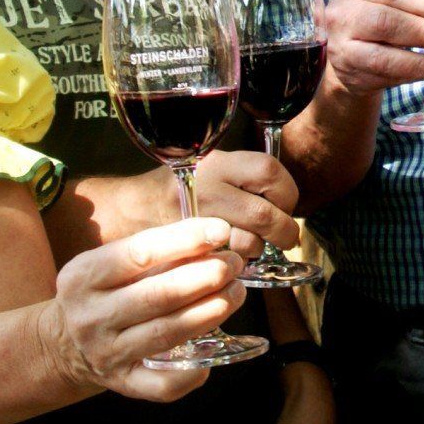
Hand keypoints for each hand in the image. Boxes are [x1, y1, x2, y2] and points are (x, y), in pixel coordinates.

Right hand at [41, 217, 246, 402]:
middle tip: (234, 264)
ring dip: (209, 312)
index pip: (138, 253)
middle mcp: (91, 316)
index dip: (184, 240)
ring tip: (236, 293)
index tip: (220, 230)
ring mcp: (106, 353)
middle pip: (157, 296)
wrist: (62, 343)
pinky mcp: (122, 382)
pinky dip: (191, 374)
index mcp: (84, 276)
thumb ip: (154, 252)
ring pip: (166, 334)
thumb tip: (211, 239)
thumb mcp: (110, 264)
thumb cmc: (102, 292)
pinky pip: (161, 385)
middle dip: (205, 277)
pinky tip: (212, 356)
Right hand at [183, 149, 299, 259]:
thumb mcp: (214, 165)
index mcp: (218, 162)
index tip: (286, 203)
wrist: (135, 208)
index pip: (270, 172)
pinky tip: (229, 251)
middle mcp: (207, 188)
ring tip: (249, 241)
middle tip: (286, 236)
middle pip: (264, 213)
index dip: (287, 192)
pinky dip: (238, 261)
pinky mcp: (191, 248)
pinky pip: (229, 260)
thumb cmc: (183, 188)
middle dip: (284, 230)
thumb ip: (248, 176)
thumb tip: (288, 200)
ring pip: (250, 242)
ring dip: (259, 248)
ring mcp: (197, 220)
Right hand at [321, 0, 423, 95]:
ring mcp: (341, 46)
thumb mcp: (397, 3)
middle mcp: (342, 14)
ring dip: (423, 62)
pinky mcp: (348, 73)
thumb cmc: (377, 21)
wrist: (347, 55)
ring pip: (384, 57)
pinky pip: (384, 76)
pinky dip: (414, 75)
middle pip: (387, 22)